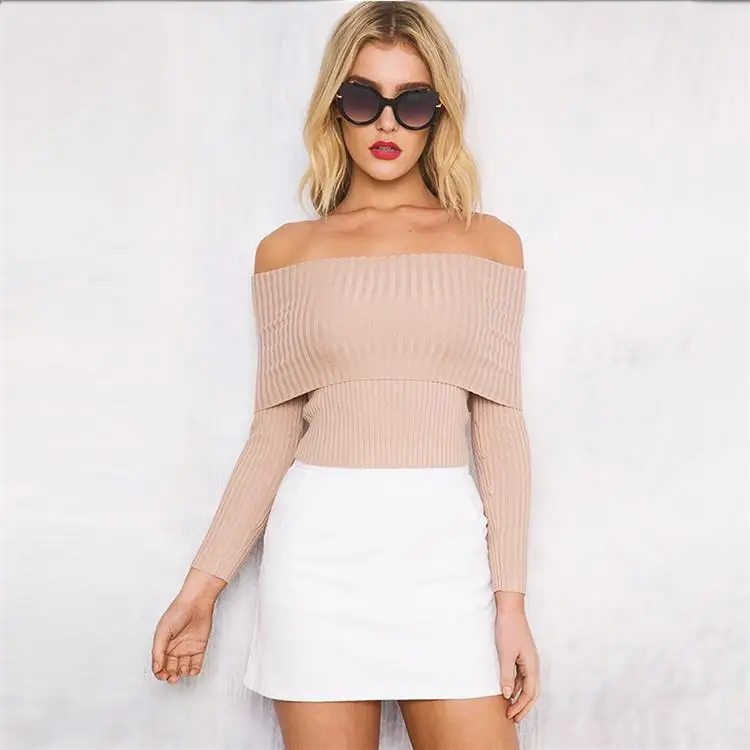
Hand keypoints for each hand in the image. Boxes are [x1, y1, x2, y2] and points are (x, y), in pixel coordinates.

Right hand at [151, 593, 214, 683]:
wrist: (196, 603)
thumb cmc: (177, 612)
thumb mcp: (162, 632)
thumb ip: (158, 651)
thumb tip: (156, 668)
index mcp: (163, 645)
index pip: (160, 664)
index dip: (160, 672)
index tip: (162, 675)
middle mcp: (175, 648)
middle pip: (171, 668)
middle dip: (170, 676)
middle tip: (172, 676)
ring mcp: (187, 648)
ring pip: (183, 668)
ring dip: (182, 673)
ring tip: (182, 670)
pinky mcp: (199, 647)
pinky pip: (196, 663)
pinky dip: (194, 670)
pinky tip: (192, 670)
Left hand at [494, 608, 540, 723]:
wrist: (510, 609)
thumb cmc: (508, 629)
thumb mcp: (505, 654)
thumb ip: (506, 675)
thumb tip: (508, 695)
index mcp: (532, 666)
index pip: (529, 693)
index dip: (521, 706)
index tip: (511, 716)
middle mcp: (533, 664)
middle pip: (532, 692)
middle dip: (524, 706)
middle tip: (514, 719)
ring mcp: (528, 660)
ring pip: (526, 684)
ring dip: (519, 697)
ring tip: (511, 708)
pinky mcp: (521, 655)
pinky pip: (521, 676)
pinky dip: (516, 686)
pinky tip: (508, 691)